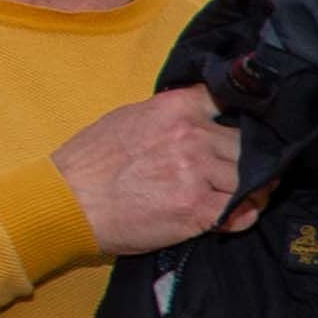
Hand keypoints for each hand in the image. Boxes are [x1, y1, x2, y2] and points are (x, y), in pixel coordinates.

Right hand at [47, 86, 261, 257]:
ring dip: (249, 189)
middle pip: (243, 145)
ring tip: (243, 197)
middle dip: (245, 160)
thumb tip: (197, 118)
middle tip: (241, 173)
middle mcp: (192, 136)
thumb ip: (169, 116)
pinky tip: (236, 215)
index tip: (245, 130)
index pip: (227, 101)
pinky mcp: (198, 210)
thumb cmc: (91, 163)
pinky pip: (241, 212)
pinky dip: (244, 215)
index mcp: (176, 109)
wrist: (69, 202)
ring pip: (247, 178)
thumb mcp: (129, 118)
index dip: (240, 118)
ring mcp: (197, 173)